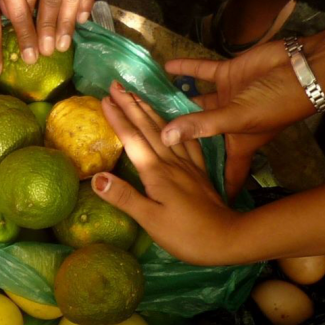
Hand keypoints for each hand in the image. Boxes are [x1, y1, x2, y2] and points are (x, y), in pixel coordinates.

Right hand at [92, 82, 244, 264]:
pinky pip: (187, 142)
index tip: (104, 99)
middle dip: (131, 105)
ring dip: (149, 110)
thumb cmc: (186, 235)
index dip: (118, 119)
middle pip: (148, 128)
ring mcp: (188, 165)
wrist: (228, 240)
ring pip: (166, 130)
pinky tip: (176, 121)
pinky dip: (178, 126)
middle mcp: (172, 162)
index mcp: (157, 173)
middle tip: (116, 85)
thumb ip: (124, 197)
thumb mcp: (150, 220)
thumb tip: (97, 177)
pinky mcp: (199, 172)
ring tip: (137, 95)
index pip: (132, 140)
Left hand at [161, 41, 312, 197]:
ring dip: (173, 102)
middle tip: (151, 155)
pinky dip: (184, 69)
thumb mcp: (238, 119)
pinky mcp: (229, 74)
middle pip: (199, 138)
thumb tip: (164, 138)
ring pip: (194, 103)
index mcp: (238, 144)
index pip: (227, 174)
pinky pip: (201, 72)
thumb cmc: (276, 103)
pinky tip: (165, 68)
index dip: (217, 190)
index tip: (200, 208)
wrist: (303, 66)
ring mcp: (228, 99)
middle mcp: (229, 124)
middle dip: (179, 145)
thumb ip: (201, 126)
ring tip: (144, 109)